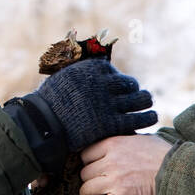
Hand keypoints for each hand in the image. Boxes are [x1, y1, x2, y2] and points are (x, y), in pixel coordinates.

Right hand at [30, 58, 156, 153]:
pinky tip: (152, 117)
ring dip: (145, 100)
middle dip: (134, 89)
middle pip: (129, 84)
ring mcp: (109, 103)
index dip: (118, 80)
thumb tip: (93, 70)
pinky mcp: (112, 123)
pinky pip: (137, 119)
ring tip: (148, 102)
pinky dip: (148, 117)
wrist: (42, 125)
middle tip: (137, 94)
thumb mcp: (64, 78)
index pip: (114, 72)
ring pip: (139, 99)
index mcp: (92, 70)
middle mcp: (103, 84)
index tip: (120, 85)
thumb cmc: (49, 103)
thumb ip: (81, 74)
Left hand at [75, 134, 173, 194]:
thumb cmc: (164, 155)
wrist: (178, 172)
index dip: (88, 162)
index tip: (93, 168)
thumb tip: (123, 143)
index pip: (86, 154)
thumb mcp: (143, 139)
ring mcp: (114, 180)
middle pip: (84, 173)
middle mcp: (110, 161)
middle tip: (96, 184)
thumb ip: (127, 141)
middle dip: (89, 179)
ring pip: (86, 189)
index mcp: (113, 144)